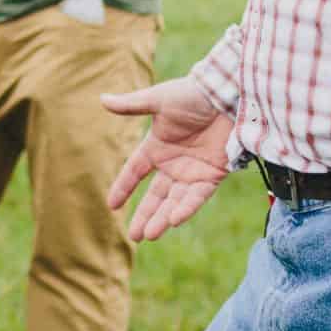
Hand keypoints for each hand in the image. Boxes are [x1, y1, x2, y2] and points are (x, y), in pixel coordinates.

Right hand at [102, 74, 236, 241]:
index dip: (123, 187)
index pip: (134, 171)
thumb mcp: (158, 100)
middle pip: (155, 195)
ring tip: (149, 234)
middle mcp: (173, 163)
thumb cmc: (192, 94)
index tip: (112, 205)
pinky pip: (197, 197)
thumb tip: (102, 100)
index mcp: (157, 146)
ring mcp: (192, 172)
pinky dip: (186, 208)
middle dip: (145, 215)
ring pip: (174, 201)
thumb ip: (131, 105)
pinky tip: (173, 220)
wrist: (228, 96)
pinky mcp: (212, 176)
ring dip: (162, 218)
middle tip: (134, 236)